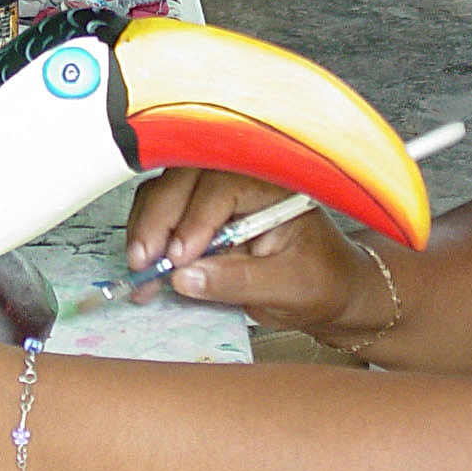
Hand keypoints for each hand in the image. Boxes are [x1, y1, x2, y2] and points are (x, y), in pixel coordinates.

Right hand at [125, 169, 382, 336]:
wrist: (331, 291)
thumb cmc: (322, 282)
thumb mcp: (290, 288)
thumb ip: (239, 281)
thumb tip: (185, 277)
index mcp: (273, 185)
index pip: (223, 186)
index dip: (196, 219)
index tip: (180, 257)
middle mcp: (241, 180)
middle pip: (185, 179)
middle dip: (158, 219)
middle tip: (144, 262)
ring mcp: (217, 193)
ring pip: (166, 189)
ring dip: (146, 226)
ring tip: (140, 268)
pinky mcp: (200, 212)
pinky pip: (163, 209)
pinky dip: (147, 233)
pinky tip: (145, 265)